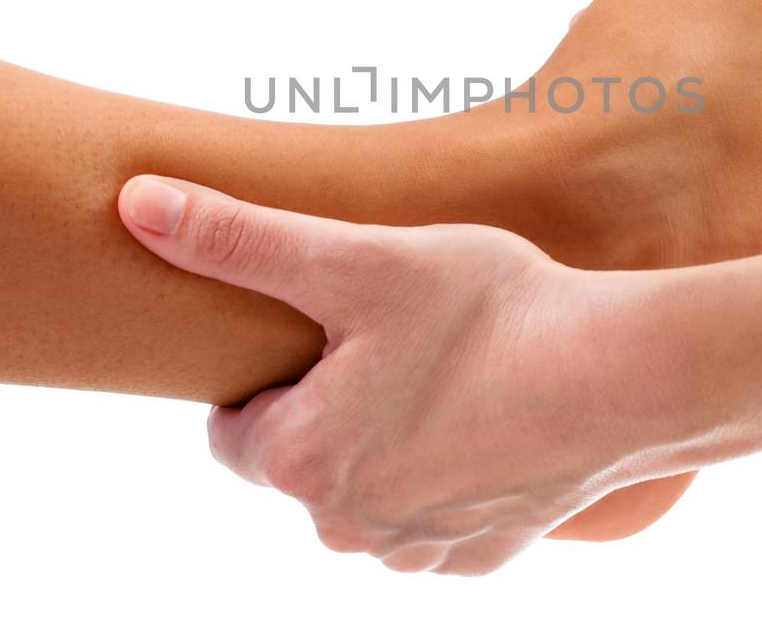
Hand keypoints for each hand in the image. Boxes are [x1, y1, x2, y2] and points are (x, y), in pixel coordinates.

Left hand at [118, 175, 654, 575]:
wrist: (626, 376)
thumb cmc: (490, 313)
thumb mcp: (355, 260)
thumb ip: (239, 239)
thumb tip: (135, 205)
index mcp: (298, 461)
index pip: (232, 426)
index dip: (272, 371)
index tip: (325, 329)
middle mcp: (346, 528)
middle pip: (303, 459)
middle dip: (332, 405)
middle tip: (392, 338)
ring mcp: (418, 551)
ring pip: (368, 491)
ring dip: (389, 443)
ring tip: (445, 373)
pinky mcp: (482, 556)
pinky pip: (434, 518)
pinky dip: (447, 476)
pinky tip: (484, 420)